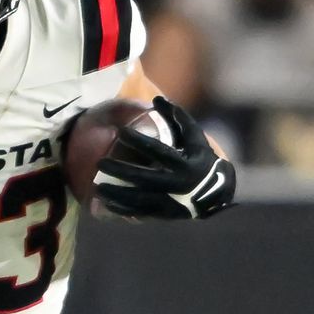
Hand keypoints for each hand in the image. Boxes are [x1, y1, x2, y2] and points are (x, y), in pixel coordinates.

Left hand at [94, 96, 234, 219]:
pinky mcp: (164, 214)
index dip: (139, 141)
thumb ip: (179, 118)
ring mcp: (170, 202)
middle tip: (101, 163)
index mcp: (184, 163)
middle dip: (120, 170)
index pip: (158, 150)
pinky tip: (106, 203)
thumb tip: (158, 99)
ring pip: (138, 199)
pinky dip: (122, 210)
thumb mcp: (195, 138)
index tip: (120, 132)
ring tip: (97, 187)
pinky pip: (140, 213)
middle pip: (143, 177)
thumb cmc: (201, 159)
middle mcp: (176, 184)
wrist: (216, 193)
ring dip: (116, 194)